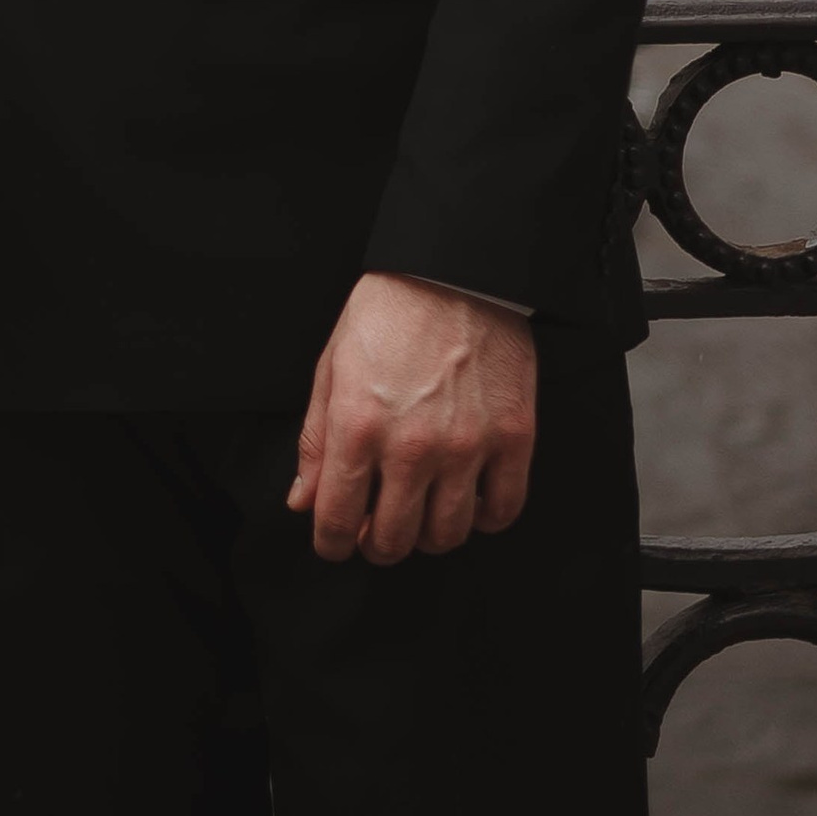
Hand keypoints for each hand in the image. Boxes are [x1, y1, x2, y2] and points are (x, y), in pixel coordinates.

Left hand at [288, 273, 536, 564]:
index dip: (331, 543)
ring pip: (446, 535)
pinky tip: (468, 502)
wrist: (453, 270)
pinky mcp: (512, 438)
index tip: (334, 543)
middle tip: (376, 530)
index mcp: (357, 427)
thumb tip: (304, 499)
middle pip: (392, 539)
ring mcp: (466, 447)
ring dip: (427, 537)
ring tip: (421, 515)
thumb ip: (316, 440)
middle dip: (376, 545)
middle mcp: (411, 447)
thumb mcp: (332, 367)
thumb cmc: (388, 312)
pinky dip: (483, 519)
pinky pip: (502, 510)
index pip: (337, 519)